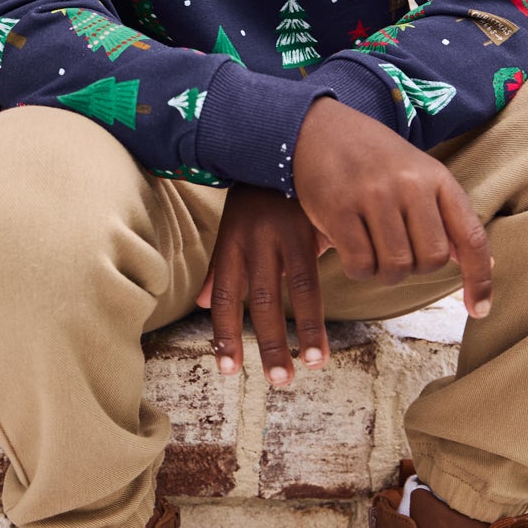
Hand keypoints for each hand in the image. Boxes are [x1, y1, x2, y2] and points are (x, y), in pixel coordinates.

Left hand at [208, 184, 330, 386]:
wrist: (285, 147)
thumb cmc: (258, 196)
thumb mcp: (233, 227)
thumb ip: (221, 267)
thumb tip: (201, 304)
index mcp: (230, 243)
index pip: (223, 297)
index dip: (225, 334)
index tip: (228, 368)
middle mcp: (254, 241)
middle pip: (257, 300)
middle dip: (265, 343)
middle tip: (276, 380)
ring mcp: (284, 235)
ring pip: (292, 291)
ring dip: (301, 334)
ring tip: (308, 366)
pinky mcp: (312, 229)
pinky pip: (317, 275)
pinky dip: (320, 311)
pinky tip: (326, 335)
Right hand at [291, 97, 492, 319]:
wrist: (316, 126)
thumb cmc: (371, 156)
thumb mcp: (416, 172)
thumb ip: (444, 214)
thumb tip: (480, 264)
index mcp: (436, 177)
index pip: (470, 237)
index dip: (479, 279)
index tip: (478, 310)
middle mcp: (409, 185)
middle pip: (431, 260)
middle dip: (414, 269)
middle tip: (393, 252)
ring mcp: (373, 196)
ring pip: (395, 266)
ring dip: (383, 271)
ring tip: (370, 251)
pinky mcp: (338, 208)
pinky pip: (360, 263)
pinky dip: (358, 269)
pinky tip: (350, 251)